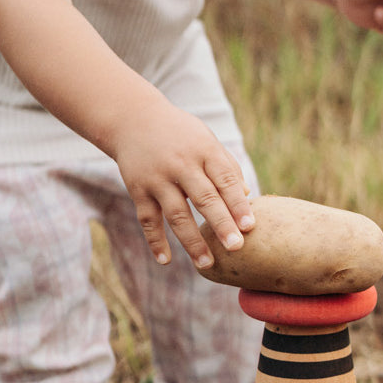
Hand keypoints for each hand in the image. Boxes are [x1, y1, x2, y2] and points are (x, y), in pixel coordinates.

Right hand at [110, 102, 256, 267]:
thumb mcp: (206, 140)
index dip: (238, 204)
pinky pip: (148, 219)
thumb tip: (245, 196)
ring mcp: (158, 178)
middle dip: (221, 224)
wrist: (132, 119)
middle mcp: (181, 165)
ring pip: (177, 214)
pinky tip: (166, 260)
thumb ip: (226, 166)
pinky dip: (155, 240)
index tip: (250, 227)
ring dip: (192, 241)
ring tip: (207, 263)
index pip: (225, 180)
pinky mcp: (138, 189)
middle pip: (204, 199)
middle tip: (236, 247)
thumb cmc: (180, 134)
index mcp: (204, 151)